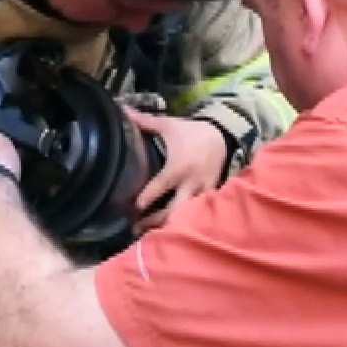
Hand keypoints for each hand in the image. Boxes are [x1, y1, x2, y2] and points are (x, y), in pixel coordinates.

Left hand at [124, 107, 227, 232]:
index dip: (147, 198)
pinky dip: (184, 222)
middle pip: (172, 210)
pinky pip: (197, 214)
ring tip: (149, 236)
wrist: (224, 136)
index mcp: (177, 168)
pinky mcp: (209, 197)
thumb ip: (144, 122)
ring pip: (185, 216)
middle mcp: (189, 184)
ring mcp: (201, 193)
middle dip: (154, 221)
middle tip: (135, 229)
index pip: (159, 187)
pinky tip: (172, 230)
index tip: (134, 208)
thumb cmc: (192, 132)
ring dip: (167, 225)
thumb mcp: (168, 125)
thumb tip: (122, 109)